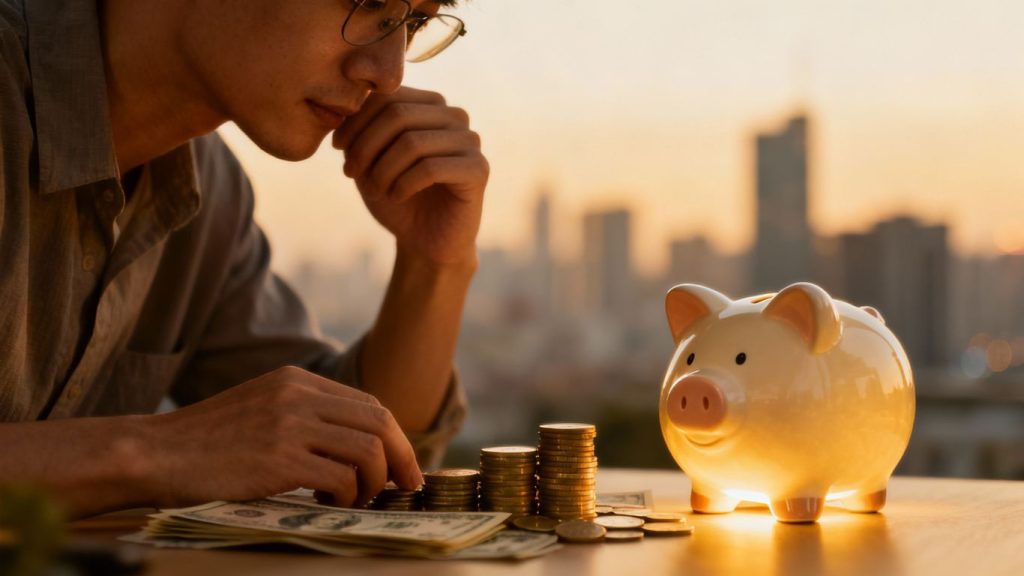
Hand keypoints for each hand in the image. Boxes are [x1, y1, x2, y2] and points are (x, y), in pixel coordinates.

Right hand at [144, 366, 422, 508]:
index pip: (369, 404)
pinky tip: (329, 505)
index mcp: (297, 380)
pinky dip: (346, 496)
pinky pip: (340, 478)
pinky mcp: (279, 458)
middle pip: (379, 422)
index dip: (394, 437)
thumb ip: (305, 415)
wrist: (153, 453)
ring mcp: (289, 424)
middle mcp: (299, 395)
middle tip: (405, 486)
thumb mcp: (261, 408)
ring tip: (356, 499)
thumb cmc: (205, 442)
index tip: (403, 465)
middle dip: (401, 458)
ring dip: (373, 481)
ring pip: (367, 450)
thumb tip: (356, 444)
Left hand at [333, 86, 488, 265]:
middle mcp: (453, 116)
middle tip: (351, 172)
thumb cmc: (395, 196)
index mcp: (429, 105)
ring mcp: (469, 141)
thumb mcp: (368, 159)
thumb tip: (346, 109)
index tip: (338, 149)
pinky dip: (404, 185)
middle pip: (398, 114)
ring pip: (412, 142)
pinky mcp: (478, 169)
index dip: (355, 121)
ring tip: (375, 190)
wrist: (424, 241)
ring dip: (383, 170)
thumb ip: (361, 130)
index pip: (387, 95)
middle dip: (366, 146)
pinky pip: (431, 168)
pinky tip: (396, 196)